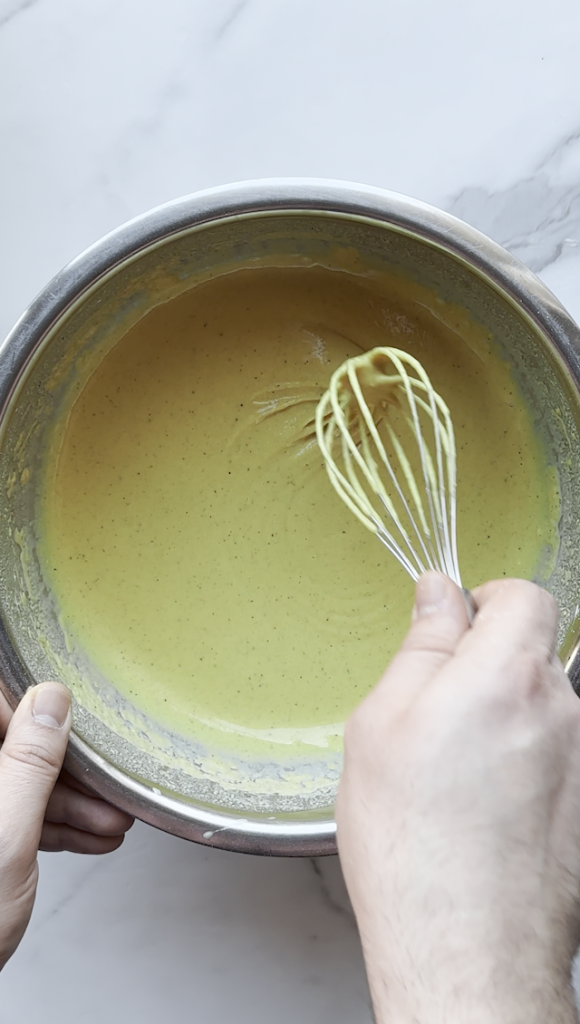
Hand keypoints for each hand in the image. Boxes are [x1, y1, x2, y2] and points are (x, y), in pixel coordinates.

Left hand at [0, 683, 133, 968]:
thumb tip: (51, 700)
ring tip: (111, 820)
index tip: (80, 727)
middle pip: (18, 749)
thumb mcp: (7, 833)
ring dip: (73, 804)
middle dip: (68, 770)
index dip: (41, 712)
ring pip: (24, 787)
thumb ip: (30, 763)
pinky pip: (21, 818)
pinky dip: (57, 828)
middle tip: (107, 786)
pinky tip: (91, 836)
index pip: (1, 707)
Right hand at [337, 573, 579, 1023]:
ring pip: (540, 707)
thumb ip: (422, 646)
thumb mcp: (382, 725)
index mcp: (507, 677)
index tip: (455, 625)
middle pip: (532, 653)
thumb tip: (439, 594)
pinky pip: (552, 755)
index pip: (525, 595)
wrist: (467, 951)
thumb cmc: (413, 845)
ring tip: (453, 778)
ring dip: (502, 719)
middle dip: (486, 666)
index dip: (487, 600)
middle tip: (433, 716)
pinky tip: (481, 809)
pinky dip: (521, 763)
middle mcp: (562, 711)